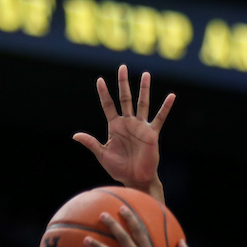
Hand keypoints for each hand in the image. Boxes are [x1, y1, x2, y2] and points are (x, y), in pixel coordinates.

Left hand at [73, 65, 174, 198]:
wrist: (135, 179)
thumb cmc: (119, 169)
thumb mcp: (103, 155)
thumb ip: (91, 143)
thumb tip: (75, 135)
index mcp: (115, 127)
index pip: (108, 105)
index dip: (103, 93)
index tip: (99, 80)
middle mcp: (128, 123)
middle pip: (125, 98)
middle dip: (123, 83)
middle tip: (122, 67)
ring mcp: (140, 127)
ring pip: (142, 103)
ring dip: (144, 89)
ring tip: (146, 74)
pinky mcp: (152, 134)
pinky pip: (160, 118)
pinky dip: (165, 108)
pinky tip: (171, 96)